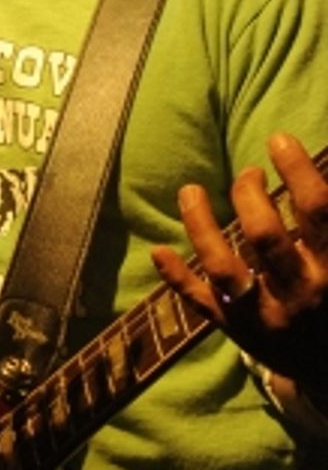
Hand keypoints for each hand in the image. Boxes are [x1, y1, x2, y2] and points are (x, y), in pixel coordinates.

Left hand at [151, 132, 326, 392]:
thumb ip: (324, 222)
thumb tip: (319, 167)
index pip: (318, 209)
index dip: (297, 169)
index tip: (278, 139)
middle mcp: (299, 293)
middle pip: (264, 235)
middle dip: (248, 194)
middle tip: (247, 174)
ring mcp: (264, 314)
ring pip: (222, 267)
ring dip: (200, 225)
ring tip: (189, 190)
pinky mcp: (236, 330)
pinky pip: (200, 303)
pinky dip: (176, 277)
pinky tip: (158, 250)